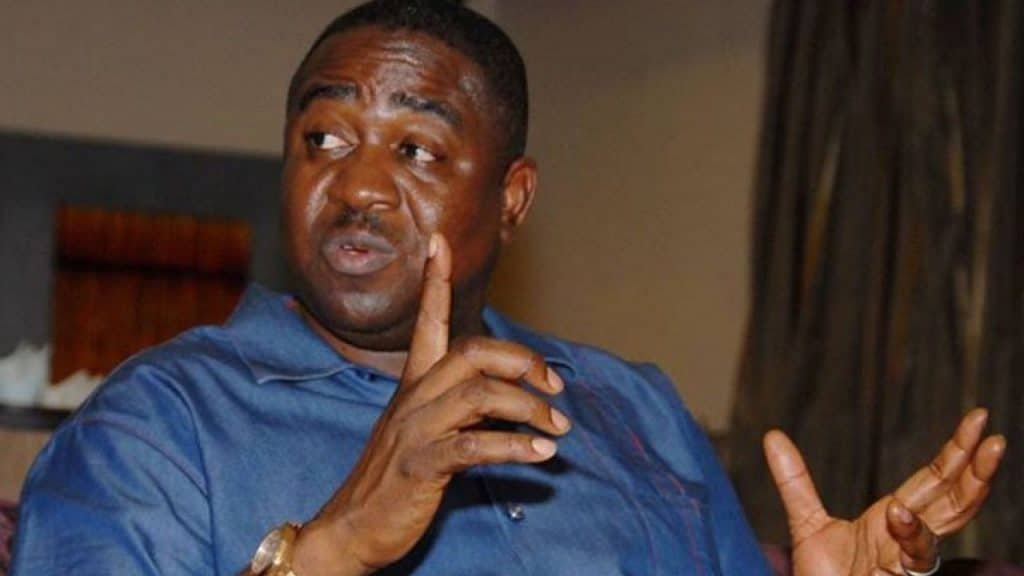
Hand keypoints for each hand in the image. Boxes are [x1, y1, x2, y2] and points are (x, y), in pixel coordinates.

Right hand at [292, 234, 571, 575]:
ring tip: (558, 430)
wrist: (351, 528)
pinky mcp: (420, 466)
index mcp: (414, 385)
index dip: (435, 281)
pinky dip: (515, 447)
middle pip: (470, 351)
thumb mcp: (428, 432)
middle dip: (521, 359)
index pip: (426, 322)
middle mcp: (413, 398)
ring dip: (529, 408)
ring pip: (479, 394)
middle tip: (554, 386)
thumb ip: (463, 408)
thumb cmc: (395, 479)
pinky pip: (473, 446)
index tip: (439, 241)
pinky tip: (542, 456)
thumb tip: (511, 398)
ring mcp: (414, 430)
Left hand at [765, 408, 1005, 575]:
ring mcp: (906, 561)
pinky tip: (900, 512)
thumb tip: (772, 436)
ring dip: (967, 494)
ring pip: (945, 525)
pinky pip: (915, 558)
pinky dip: (912, 535)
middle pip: (953, 498)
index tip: (978, 419)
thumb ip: (794, 482)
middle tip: (996, 436)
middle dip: (976, 468)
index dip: (957, 451)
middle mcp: (908, 538)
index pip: (934, 479)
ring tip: (981, 458)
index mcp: (894, 518)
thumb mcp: (806, 523)